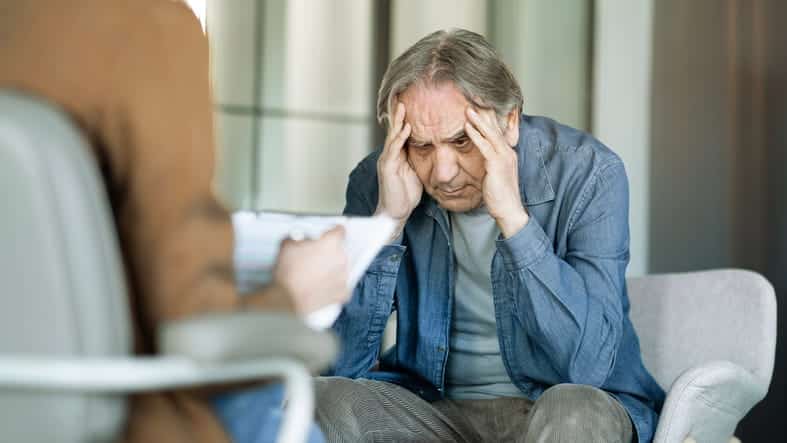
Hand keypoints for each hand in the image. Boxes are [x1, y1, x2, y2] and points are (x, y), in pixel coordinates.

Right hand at [271, 226, 349, 314]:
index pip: (340, 231)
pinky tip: (323, 287)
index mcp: (331, 243)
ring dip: (332, 270)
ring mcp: (343, 276)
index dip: (332, 233)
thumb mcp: (287, 244)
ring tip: (317, 275)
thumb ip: (299, 238)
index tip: (330, 235)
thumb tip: (301, 239)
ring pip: (341, 269)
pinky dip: (335, 287)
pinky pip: (343, 287)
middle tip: (315, 258)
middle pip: (340, 251)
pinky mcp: (342, 293)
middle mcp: (341, 258)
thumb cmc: (288, 271)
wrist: (287, 297)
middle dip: (329, 254)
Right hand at [375, 101, 422, 240]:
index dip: (405, 119)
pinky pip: (394, 149)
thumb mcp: (416, 174)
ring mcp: (387, 160)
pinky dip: (399, 137)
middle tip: (403, 97)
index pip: (402, 133)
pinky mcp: (387, 167)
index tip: (411, 104)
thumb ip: (420, 161)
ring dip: (398, 120)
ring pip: (393, 136)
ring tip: (402, 106)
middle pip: (395, 130)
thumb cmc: (405, 195)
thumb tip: (434, 152)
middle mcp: (390, 155)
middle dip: (399, 114)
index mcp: (398, 156)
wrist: (395, 213)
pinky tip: (405, 128)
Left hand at [465, 106, 528, 237]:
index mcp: (508, 153)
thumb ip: (490, 163)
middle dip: (485, 113)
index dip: (489, 118)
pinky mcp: (497, 165)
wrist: (509, 210)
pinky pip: (485, 146)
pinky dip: (476, 135)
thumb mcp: (495, 175)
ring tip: (468, 109)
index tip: (480, 105)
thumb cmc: (500, 195)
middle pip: (495, 127)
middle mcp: (508, 152)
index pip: (498, 131)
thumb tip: (483, 157)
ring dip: (479, 120)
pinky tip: (467, 127)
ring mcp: (504, 157)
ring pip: (491, 134)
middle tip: (474, 98)